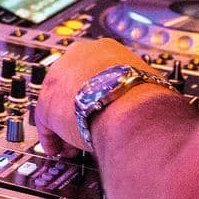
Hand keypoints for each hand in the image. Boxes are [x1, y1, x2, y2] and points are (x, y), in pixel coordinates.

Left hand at [35, 37, 170, 156]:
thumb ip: (141, 89)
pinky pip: (44, 122)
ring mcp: (60, 76)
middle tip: (84, 123)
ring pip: (57, 101)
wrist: (132, 110)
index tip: (99, 104)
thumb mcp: (149, 84)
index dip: (95, 90)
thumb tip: (154, 103)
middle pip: (71, 81)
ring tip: (74, 143)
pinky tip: (61, 150)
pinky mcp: (48, 101)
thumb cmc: (148, 100)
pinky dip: (52, 137)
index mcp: (107, 49)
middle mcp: (80, 55)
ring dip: (64, 122)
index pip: (94, 68)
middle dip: (76, 104)